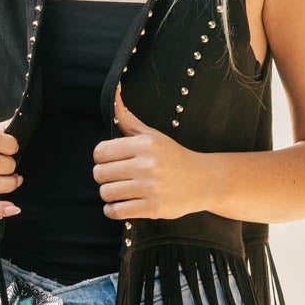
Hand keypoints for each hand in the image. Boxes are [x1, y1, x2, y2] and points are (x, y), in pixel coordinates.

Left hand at [92, 86, 211, 219]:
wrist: (204, 181)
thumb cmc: (173, 157)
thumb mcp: (153, 135)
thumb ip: (128, 119)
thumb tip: (113, 93)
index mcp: (145, 145)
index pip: (100, 152)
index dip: (101, 158)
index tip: (111, 161)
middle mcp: (147, 165)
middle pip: (100, 173)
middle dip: (103, 176)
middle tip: (115, 177)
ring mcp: (150, 188)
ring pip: (106, 192)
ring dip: (109, 194)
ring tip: (120, 191)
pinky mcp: (153, 208)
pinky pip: (116, 211)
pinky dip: (113, 210)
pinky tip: (122, 204)